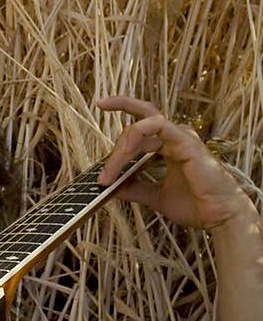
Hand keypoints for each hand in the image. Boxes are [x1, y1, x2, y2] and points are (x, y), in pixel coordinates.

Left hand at [96, 96, 253, 230]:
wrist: (219, 217)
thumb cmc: (195, 205)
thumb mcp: (155, 196)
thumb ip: (135, 188)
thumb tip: (111, 186)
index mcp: (169, 145)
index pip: (142, 121)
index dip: (123, 107)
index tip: (101, 103)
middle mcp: (175, 137)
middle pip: (137, 124)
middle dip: (116, 148)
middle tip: (104, 174)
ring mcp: (181, 136)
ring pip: (141, 126)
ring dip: (122, 149)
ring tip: (111, 173)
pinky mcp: (185, 141)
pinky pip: (156, 125)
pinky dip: (136, 136)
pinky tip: (125, 155)